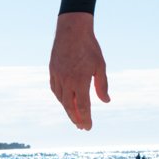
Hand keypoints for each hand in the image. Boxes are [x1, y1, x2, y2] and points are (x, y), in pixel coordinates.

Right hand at [48, 13, 110, 130]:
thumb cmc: (89, 47)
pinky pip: (55, 89)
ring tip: (74, 116)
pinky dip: (61, 98)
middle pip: (69, 106)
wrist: (71, 30)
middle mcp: (67, 81)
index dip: (86, 119)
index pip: (83, 106)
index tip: (88, 127)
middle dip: (76, 118)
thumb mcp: (100, 66)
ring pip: (61, 99)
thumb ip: (102, 85)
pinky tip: (65, 100)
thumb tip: (106, 101)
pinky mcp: (52, 71)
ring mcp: (57, 76)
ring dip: (68, 109)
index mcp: (80, 80)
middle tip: (81, 127)